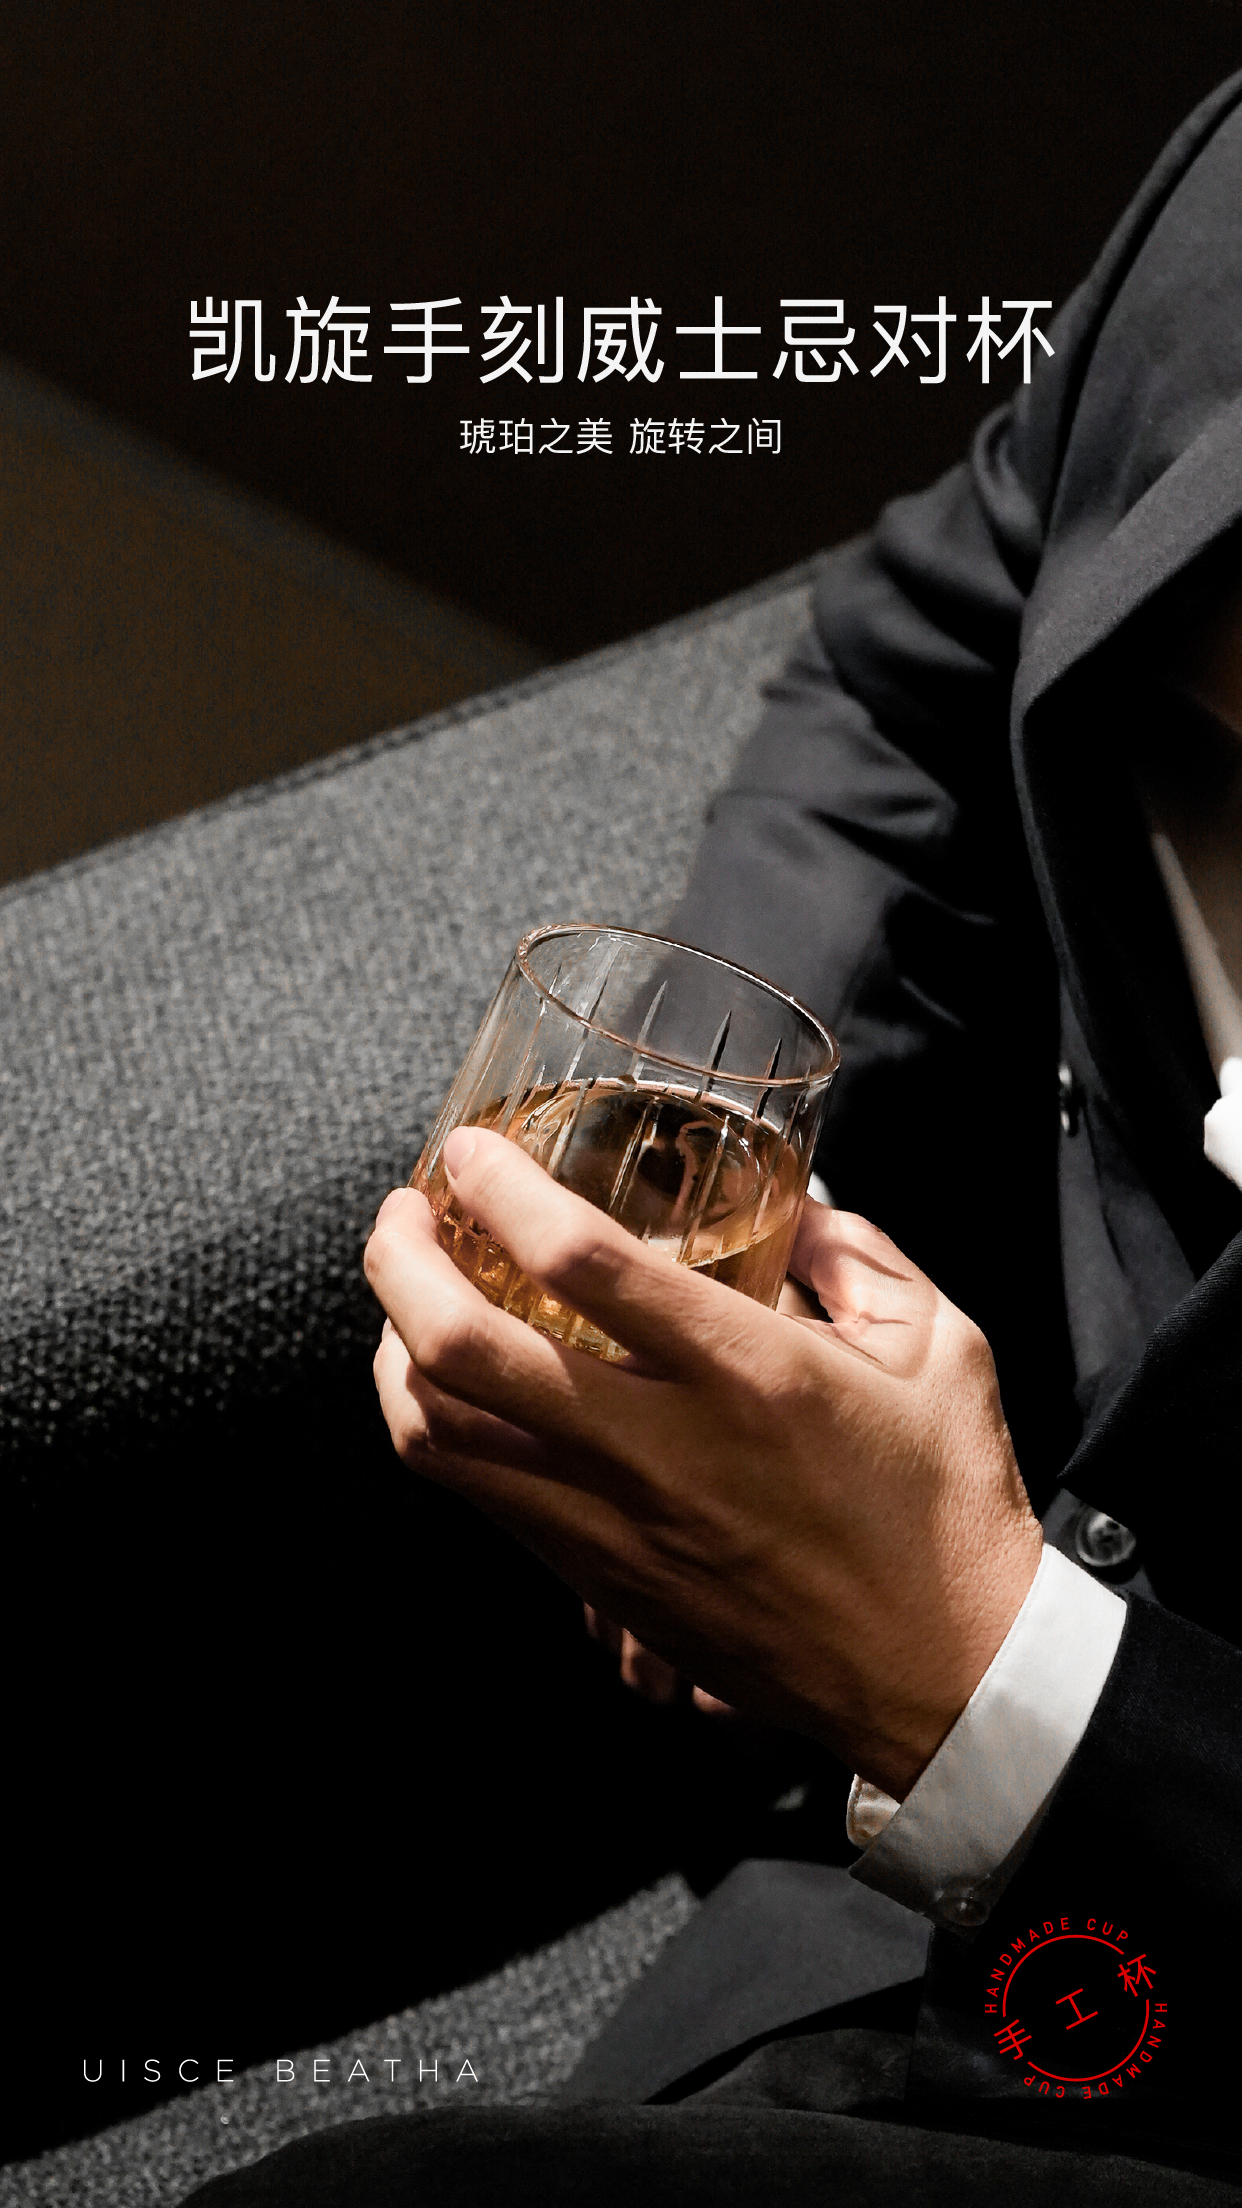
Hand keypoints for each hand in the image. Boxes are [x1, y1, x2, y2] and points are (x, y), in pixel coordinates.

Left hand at [365, 1129, 1041, 1800]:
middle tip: (401, 1213)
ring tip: (406, 1298)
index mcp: (746, 1372)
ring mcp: (616, 1524)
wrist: (946, 1681)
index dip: (501, 1190)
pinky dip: (435, 1428)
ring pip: (442, 1435)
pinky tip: (450, 1389)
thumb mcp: (939, 1347)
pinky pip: (479, 1496)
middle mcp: (660, 1448)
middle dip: (401, 1263)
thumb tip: (792, 1206)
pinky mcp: (602, 1582)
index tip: (473, 1150)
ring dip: (396, 1350)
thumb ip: (857, 1254)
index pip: (582, 1263)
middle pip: (465, 1350)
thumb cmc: (948, 1510)